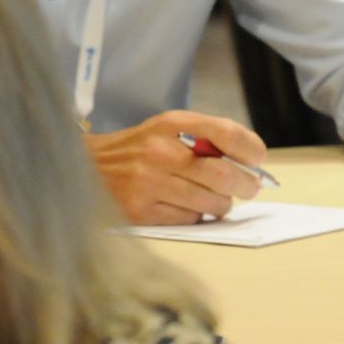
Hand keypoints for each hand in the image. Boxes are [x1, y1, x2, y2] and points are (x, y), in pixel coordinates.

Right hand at [85, 110, 266, 224]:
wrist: (85, 166)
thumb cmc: (137, 149)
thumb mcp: (167, 129)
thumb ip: (206, 139)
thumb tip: (251, 164)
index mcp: (171, 125)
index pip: (228, 134)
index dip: (252, 150)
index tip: (257, 161)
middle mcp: (160, 151)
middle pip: (225, 175)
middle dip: (246, 186)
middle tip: (247, 188)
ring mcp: (148, 183)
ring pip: (212, 203)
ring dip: (220, 204)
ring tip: (210, 198)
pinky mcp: (141, 211)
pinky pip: (189, 219)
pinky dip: (194, 215)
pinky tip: (182, 205)